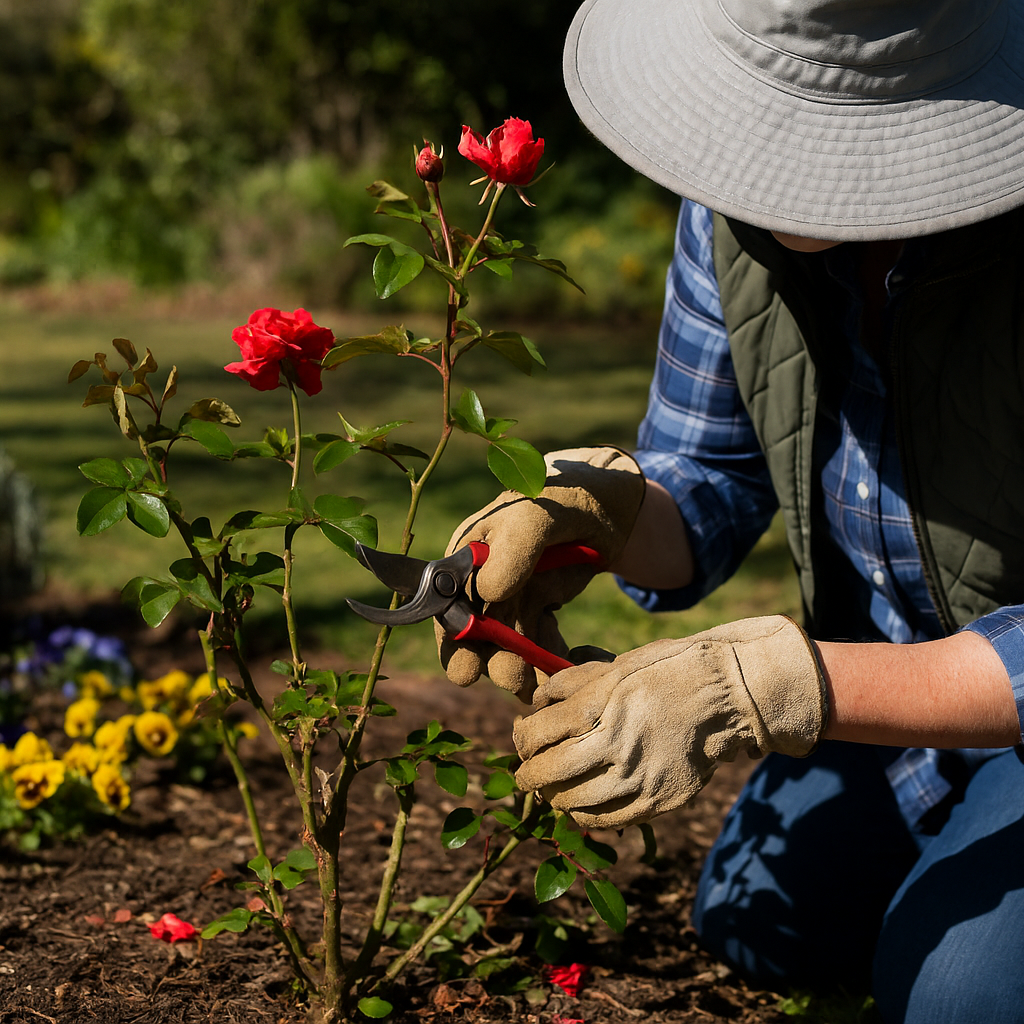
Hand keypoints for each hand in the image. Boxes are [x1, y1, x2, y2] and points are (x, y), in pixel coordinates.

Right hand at [436, 447, 643, 701]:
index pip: (448, 602)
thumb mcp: (541, 515)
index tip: (465, 672)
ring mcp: (510, 596)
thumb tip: (488, 592)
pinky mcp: (537, 609)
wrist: (612, 504)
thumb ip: (516, 548)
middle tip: (512, 680)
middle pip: (474, 632)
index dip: (453, 639)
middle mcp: (482, 578)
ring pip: (505, 644)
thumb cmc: (567, 498)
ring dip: (519, 668)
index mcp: (468, 551)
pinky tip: (565, 665)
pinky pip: (534, 644)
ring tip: (540, 686)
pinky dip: (546, 661)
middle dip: (490, 661)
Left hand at [513, 615, 827, 827]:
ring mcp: (635, 778)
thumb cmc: (665, 672)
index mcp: (597, 706)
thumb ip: (571, 683)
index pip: (535, 735)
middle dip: (528, 775)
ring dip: (553, 796)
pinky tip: (581, 802)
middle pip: (547, 774)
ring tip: (553, 787)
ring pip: (571, 802)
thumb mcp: (615, 664)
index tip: (522, 737)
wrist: (724, 696)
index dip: (520, 739)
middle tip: (527, 772)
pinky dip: (584, 814)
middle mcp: (612, 746)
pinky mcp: (656, 802)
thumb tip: (537, 701)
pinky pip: (604, 820)